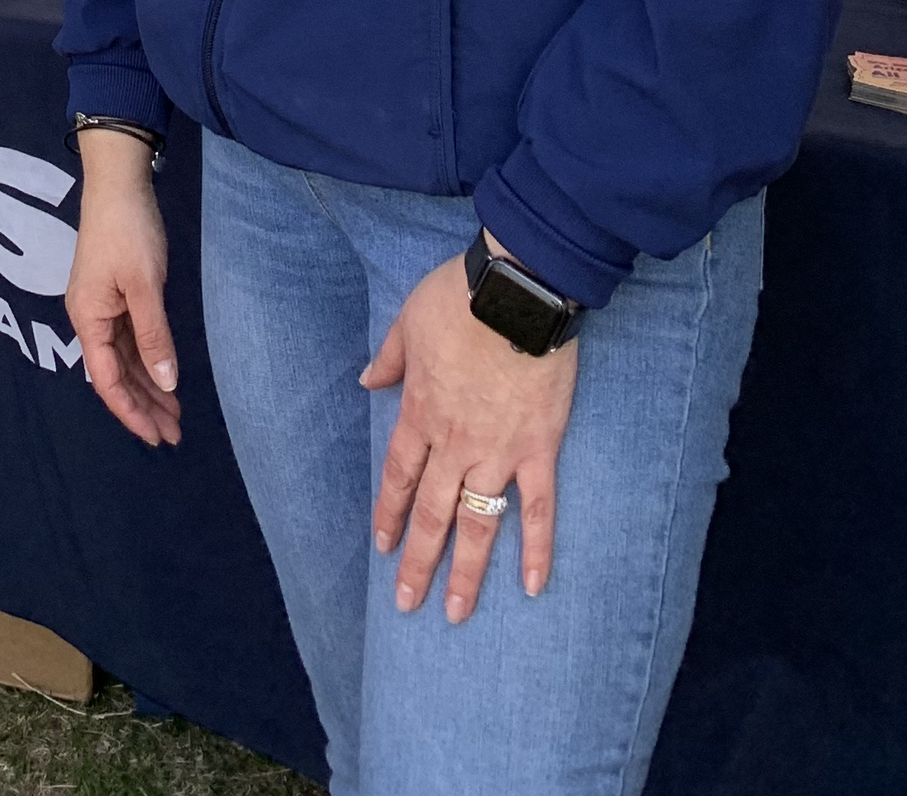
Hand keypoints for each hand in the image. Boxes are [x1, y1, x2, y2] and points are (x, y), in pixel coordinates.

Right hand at [65, 132, 180, 447]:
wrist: (119, 183)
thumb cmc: (128, 232)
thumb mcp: (144, 286)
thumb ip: (154, 336)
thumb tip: (166, 384)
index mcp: (89, 319)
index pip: (108, 381)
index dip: (132, 412)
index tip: (157, 437)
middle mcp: (91, 318)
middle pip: (117, 375)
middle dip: (145, 406)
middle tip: (175, 435)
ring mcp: (103, 307)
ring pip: (125, 360)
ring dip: (149, 387)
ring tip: (175, 416)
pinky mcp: (117, 295)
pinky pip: (131, 341)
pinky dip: (148, 362)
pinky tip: (164, 377)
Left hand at [364, 250, 576, 620]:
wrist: (516, 293)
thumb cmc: (459, 299)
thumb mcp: (407, 321)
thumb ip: (389, 359)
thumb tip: (367, 381)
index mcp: (421, 413)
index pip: (400, 476)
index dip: (390, 512)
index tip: (382, 546)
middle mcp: (454, 443)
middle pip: (432, 513)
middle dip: (419, 561)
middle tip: (407, 603)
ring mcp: (498, 452)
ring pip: (478, 522)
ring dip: (466, 571)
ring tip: (456, 613)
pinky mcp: (538, 449)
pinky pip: (539, 508)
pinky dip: (537, 548)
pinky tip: (532, 587)